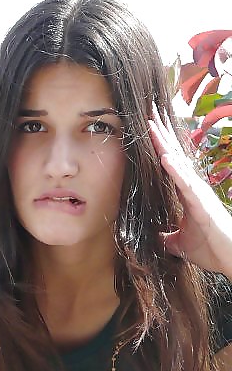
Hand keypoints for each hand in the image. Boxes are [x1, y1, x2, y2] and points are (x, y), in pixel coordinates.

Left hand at [149, 107, 231, 274]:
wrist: (231, 258)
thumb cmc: (210, 248)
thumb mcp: (178, 244)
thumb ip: (164, 237)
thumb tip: (149, 239)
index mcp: (185, 193)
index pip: (167, 165)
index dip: (158, 147)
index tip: (147, 128)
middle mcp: (192, 187)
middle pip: (172, 156)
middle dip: (160, 135)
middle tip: (147, 112)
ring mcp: (198, 192)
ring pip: (178, 163)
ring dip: (164, 145)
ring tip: (151, 125)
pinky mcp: (201, 203)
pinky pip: (185, 183)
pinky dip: (174, 170)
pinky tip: (164, 157)